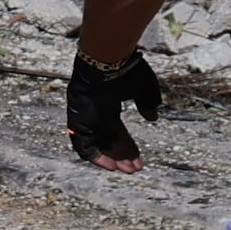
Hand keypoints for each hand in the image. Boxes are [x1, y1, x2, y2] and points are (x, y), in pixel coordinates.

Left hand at [66, 49, 165, 169]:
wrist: (106, 60)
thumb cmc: (126, 70)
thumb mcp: (144, 89)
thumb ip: (148, 103)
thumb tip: (152, 117)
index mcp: (106, 102)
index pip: (115, 129)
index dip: (127, 143)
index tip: (139, 156)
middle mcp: (94, 112)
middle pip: (107, 140)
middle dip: (122, 155)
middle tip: (136, 168)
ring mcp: (85, 117)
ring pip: (96, 145)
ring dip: (112, 159)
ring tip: (129, 170)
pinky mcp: (78, 122)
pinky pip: (83, 147)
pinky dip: (97, 158)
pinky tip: (113, 167)